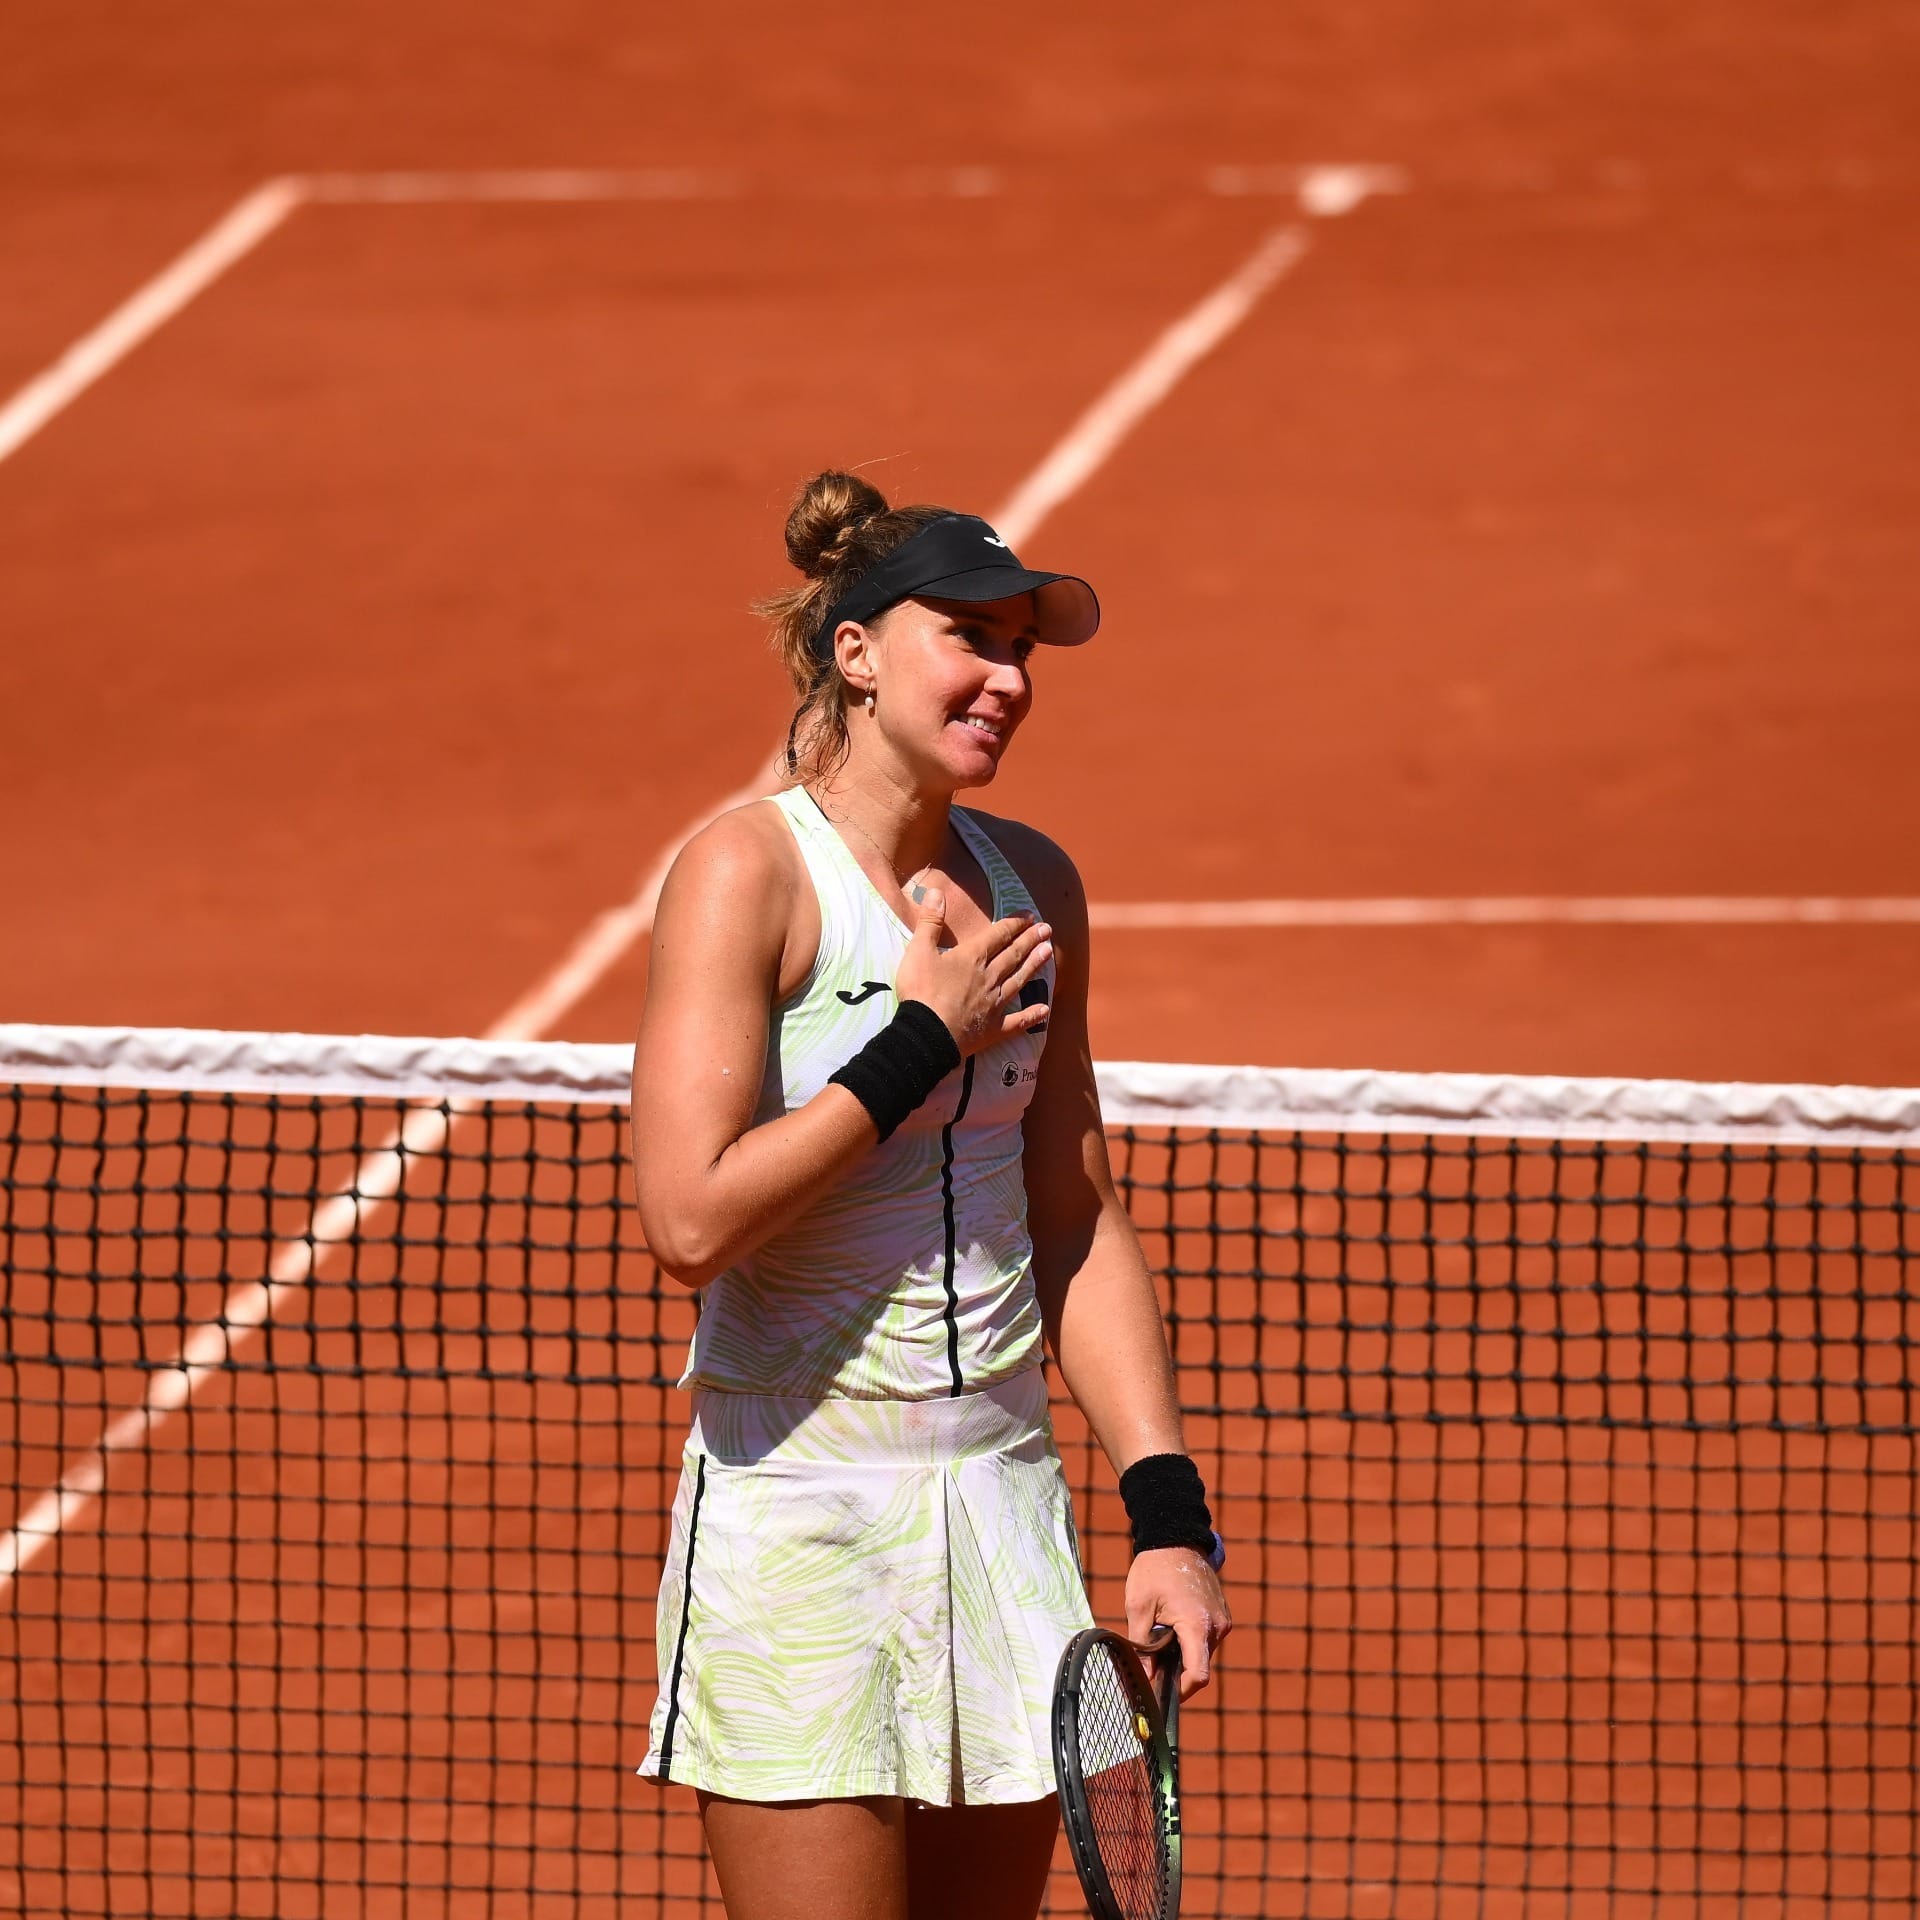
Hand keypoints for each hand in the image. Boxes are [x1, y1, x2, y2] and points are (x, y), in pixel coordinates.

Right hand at [894, 888, 1052, 1057]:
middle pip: (1013, 955)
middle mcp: (989, 978)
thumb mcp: (918, 951)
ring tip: (1049, 952)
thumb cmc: (920, 992)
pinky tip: (1046, 1010)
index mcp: (972, 958)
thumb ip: (929, 921)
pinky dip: (1032, 1016)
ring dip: (1035, 965)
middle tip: (1048, 929)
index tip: (1030, 915)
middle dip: (1030, 940)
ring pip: (1019, 981)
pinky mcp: (993, 1029)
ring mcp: (994, 1004)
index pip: (997, 935)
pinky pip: (1017, 1022)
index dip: (1014, 923)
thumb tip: (937, 892)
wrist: (926, 1035)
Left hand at [1126, 1547, 1230, 1700]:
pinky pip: (1206, 1639)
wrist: (1176, 1537)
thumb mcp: (1139, 1607)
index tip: (1162, 1696)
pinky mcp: (1222, 1615)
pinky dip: (1190, 1641)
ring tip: (1160, 1635)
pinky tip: (1171, 1625)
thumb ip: (1143, 1645)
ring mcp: (1222, 1620)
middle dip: (1176, 1671)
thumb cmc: (1154, 1570)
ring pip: (1202, 1653)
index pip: (1198, 1675)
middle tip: (1151, 1664)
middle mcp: (1217, 1626)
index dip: (1181, 1692)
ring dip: (1182, 1654)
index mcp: (1198, 1625)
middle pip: (1198, 1666)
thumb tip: (1145, 1677)